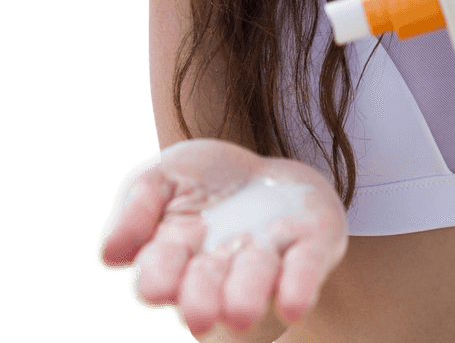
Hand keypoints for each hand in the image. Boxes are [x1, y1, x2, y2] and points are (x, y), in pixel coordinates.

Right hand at [97, 139, 347, 336]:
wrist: (266, 174)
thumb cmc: (203, 183)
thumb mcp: (161, 176)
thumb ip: (135, 207)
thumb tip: (110, 255)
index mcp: (173, 257)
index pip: (159, 275)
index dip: (160, 278)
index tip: (159, 285)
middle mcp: (218, 270)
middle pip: (206, 288)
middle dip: (202, 299)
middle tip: (202, 315)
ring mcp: (265, 260)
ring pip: (255, 280)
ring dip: (248, 294)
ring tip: (242, 311)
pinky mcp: (309, 250)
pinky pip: (304, 270)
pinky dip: (298, 287)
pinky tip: (294, 304)